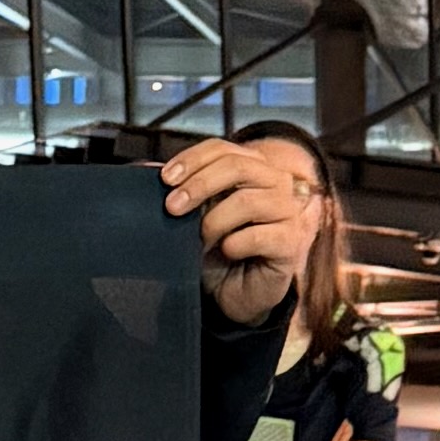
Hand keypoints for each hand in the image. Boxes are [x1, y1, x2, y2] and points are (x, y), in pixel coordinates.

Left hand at [158, 130, 318, 315]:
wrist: (235, 292)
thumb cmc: (216, 248)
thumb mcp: (196, 215)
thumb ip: (182, 190)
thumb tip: (148, 168)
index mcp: (253, 167)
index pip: (222, 149)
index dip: (192, 159)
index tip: (165, 179)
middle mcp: (277, 182)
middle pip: (237, 166)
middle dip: (199, 185)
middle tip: (172, 208)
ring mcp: (288, 211)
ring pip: (246, 201)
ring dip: (213, 222)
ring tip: (200, 240)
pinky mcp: (291, 242)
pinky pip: (257, 236)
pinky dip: (233, 245)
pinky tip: (226, 253)